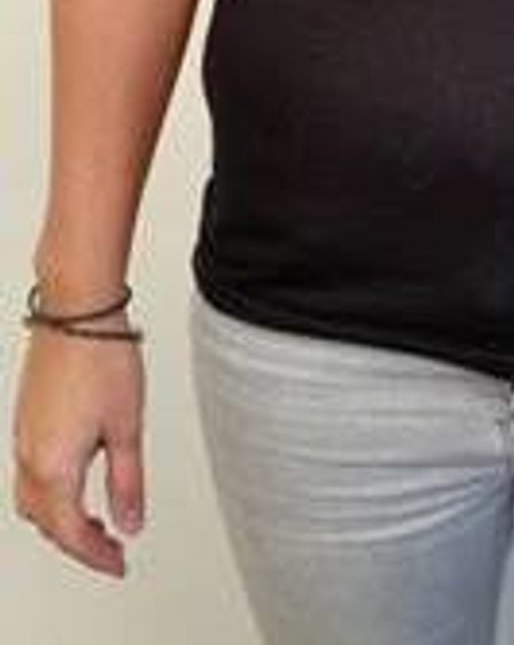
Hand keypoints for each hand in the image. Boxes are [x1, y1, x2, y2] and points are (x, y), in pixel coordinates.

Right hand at [10, 308, 145, 576]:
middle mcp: (29, 454)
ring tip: (97, 520)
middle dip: (76, 541)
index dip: (95, 556)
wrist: (78, 309)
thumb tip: (129, 524)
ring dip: (60, 518)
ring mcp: (23, 434)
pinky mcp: (26, 416)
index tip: (118, 563)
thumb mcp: (127, 427)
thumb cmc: (102, 358)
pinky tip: (79, 479)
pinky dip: (52, 490)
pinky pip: (29, 471)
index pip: (70, 532)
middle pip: (45, 521)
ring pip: (32, 498)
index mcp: (53, 464)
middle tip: (110, 548)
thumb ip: (127, 482)